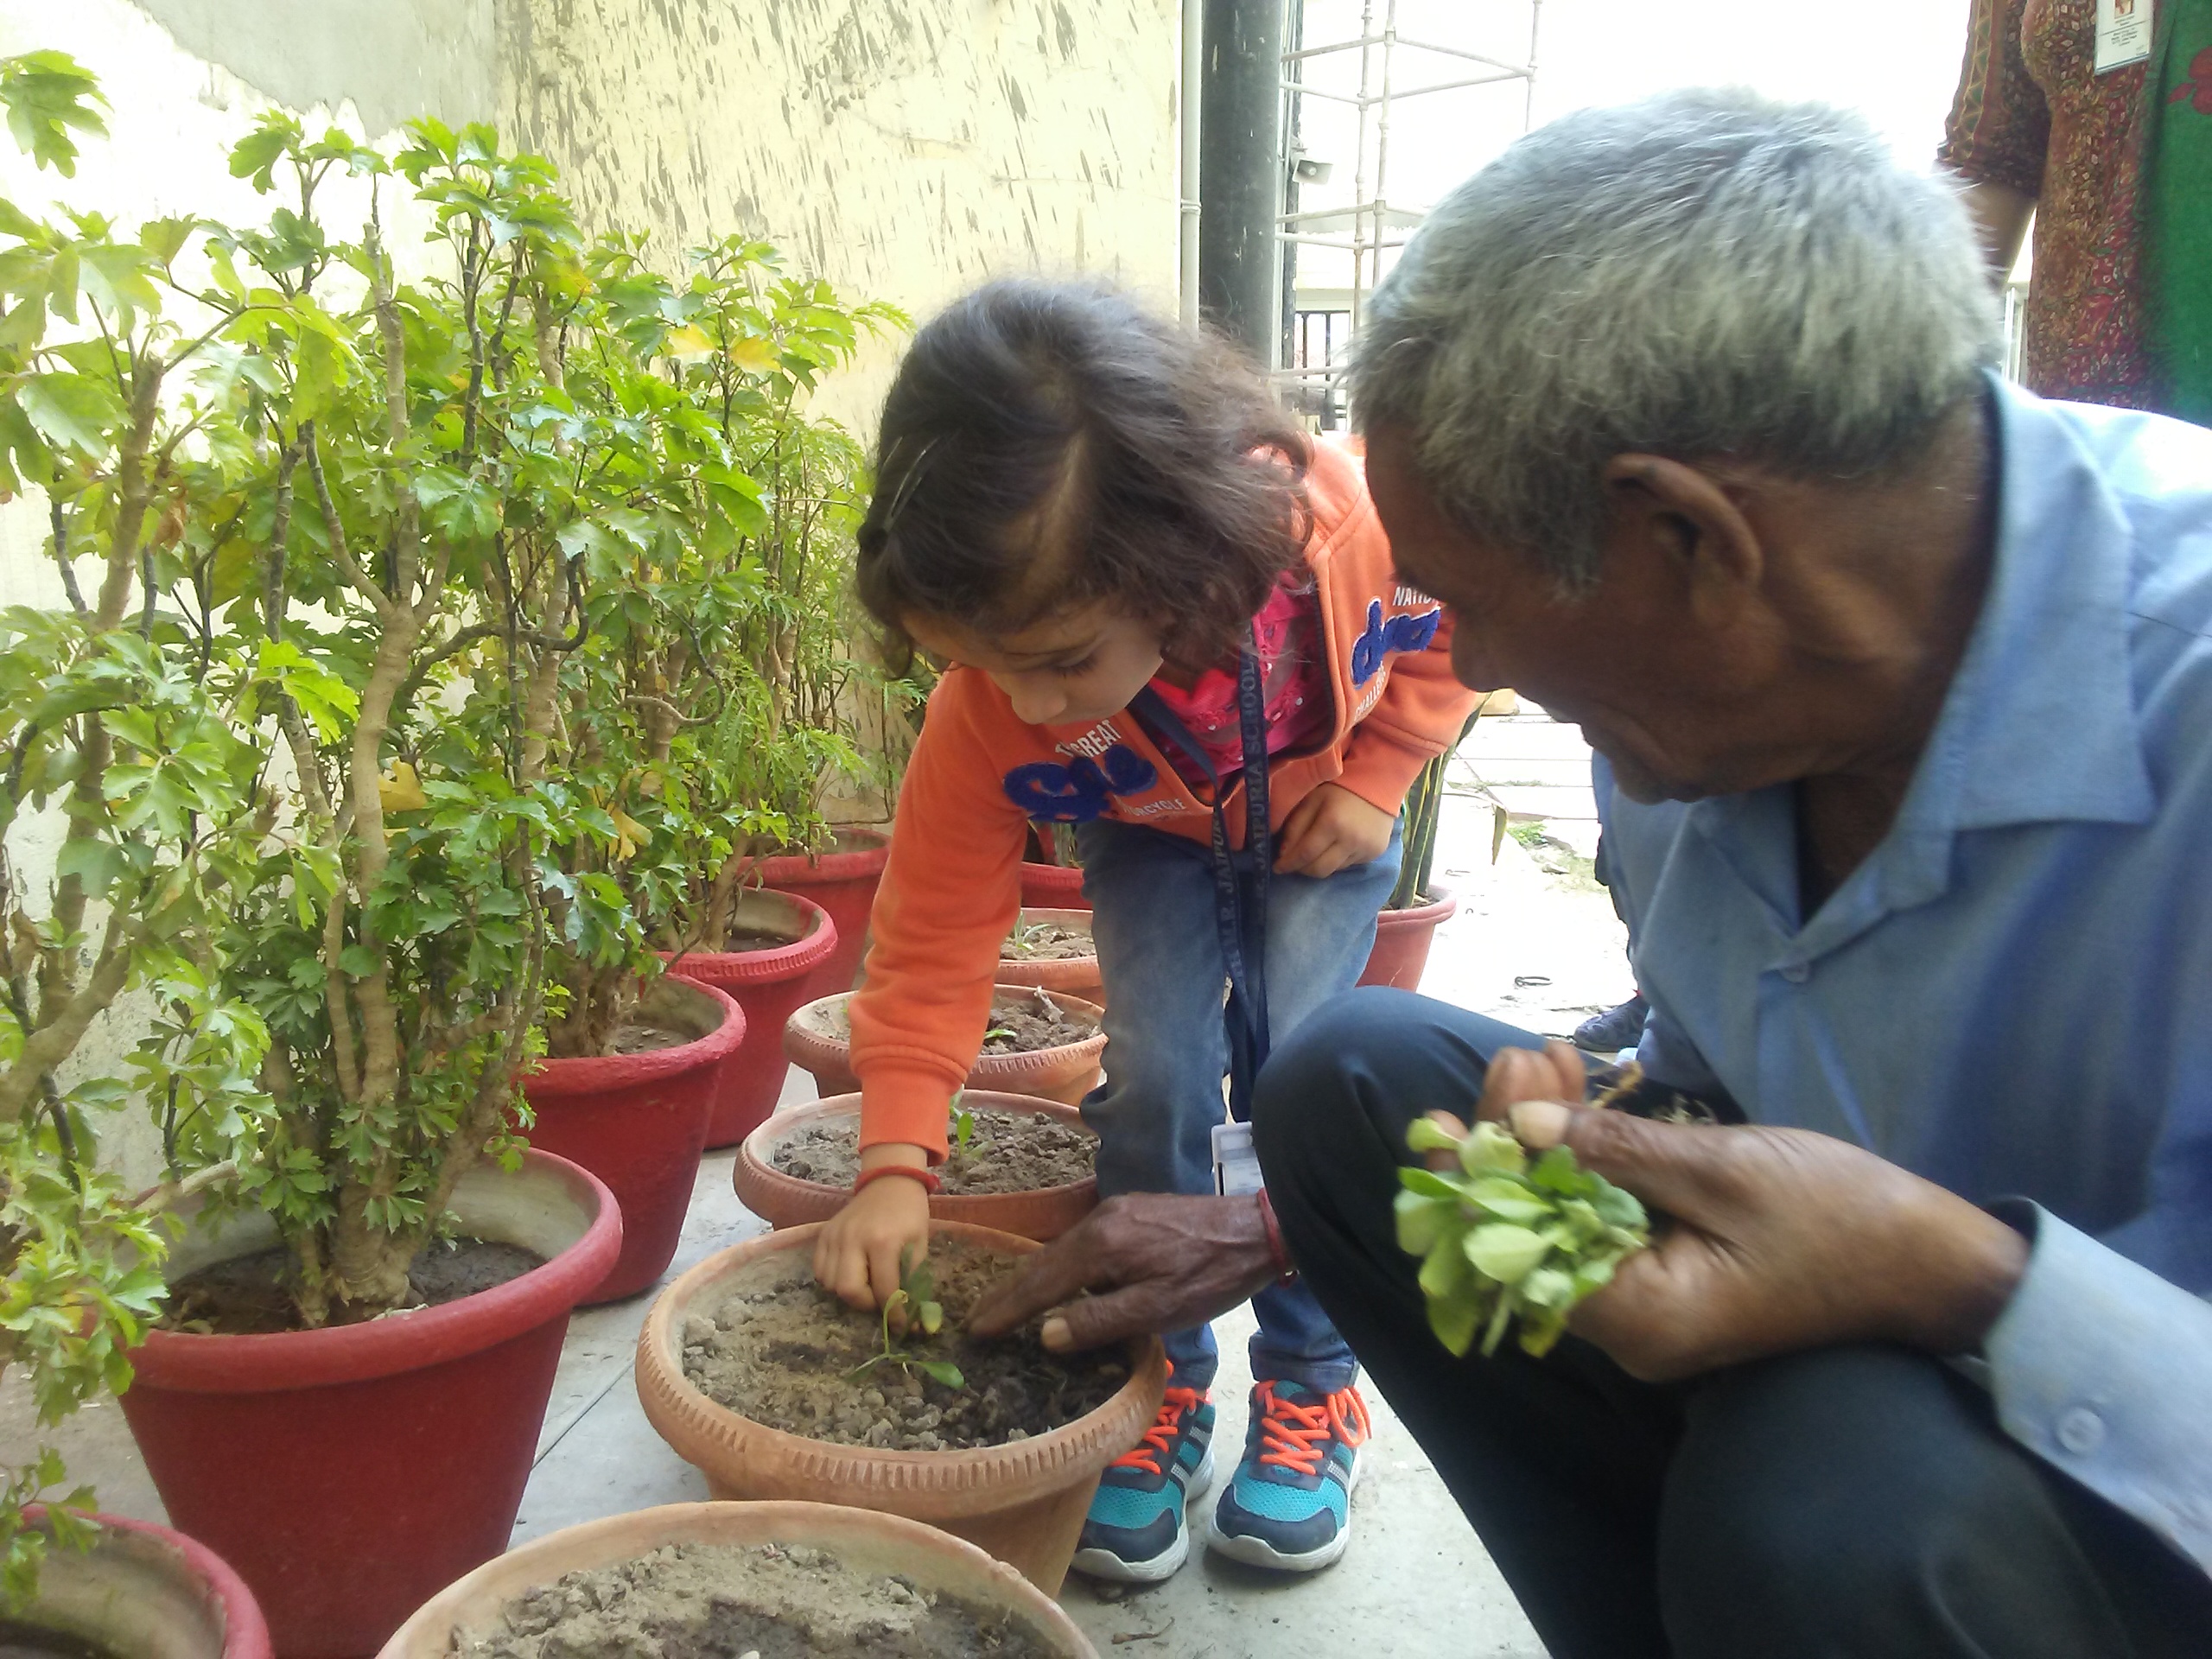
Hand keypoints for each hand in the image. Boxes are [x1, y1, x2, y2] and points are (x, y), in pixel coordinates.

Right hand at [811, 1145, 932, 1311]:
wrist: (889, 1182)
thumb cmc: (909, 1214)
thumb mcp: (920, 1244)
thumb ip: (915, 1281)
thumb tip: (917, 1321)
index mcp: (882, 1240)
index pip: (884, 1289)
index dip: (894, 1313)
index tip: (902, 1325)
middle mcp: (853, 1238)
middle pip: (848, 1290)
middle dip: (865, 1304)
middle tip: (879, 1300)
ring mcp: (834, 1236)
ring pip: (830, 1283)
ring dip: (850, 1293)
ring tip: (866, 1286)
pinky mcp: (823, 1234)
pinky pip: (819, 1271)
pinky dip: (833, 1280)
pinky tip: (850, 1274)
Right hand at [968, 1192, 1279, 1352]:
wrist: (1258, 1229)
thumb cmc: (1209, 1277)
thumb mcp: (1157, 1310)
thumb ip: (1099, 1321)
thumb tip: (1045, 1334)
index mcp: (1100, 1245)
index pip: (1040, 1284)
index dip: (1008, 1310)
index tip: (977, 1331)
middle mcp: (1099, 1221)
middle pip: (1043, 1263)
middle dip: (1010, 1293)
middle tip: (978, 1320)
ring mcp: (1116, 1211)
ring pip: (1061, 1251)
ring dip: (1033, 1280)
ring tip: (1008, 1305)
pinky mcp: (1131, 1212)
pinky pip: (1081, 1243)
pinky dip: (1059, 1266)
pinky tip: (1058, 1280)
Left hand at [1275, 783, 1395, 877]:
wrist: (1378, 783)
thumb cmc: (1339, 788)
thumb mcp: (1312, 800)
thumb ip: (1295, 825)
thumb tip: (1284, 853)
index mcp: (1332, 823)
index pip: (1304, 854)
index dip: (1288, 864)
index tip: (1277, 868)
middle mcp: (1351, 840)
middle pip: (1319, 870)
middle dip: (1301, 869)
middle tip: (1293, 863)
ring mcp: (1365, 849)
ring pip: (1333, 870)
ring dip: (1319, 864)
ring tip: (1314, 852)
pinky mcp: (1374, 853)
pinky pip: (1348, 865)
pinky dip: (1336, 860)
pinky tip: (1335, 846)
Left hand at [1496, 1097, 2029, 1380]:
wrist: (1929, 1262)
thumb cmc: (1839, 1218)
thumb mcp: (1723, 1170)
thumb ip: (1616, 1152)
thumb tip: (1519, 1126)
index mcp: (1640, 1318)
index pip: (1519, 1252)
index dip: (1481, 1181)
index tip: (1453, 1114)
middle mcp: (1629, 1326)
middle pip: (1530, 1234)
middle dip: (1511, 1145)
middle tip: (1514, 1060)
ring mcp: (1645, 1303)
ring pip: (1560, 1217)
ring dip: (1544, 1140)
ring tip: (1537, 1059)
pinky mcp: (1663, 1275)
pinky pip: (1599, 1216)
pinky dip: (1585, 1158)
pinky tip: (1571, 1093)